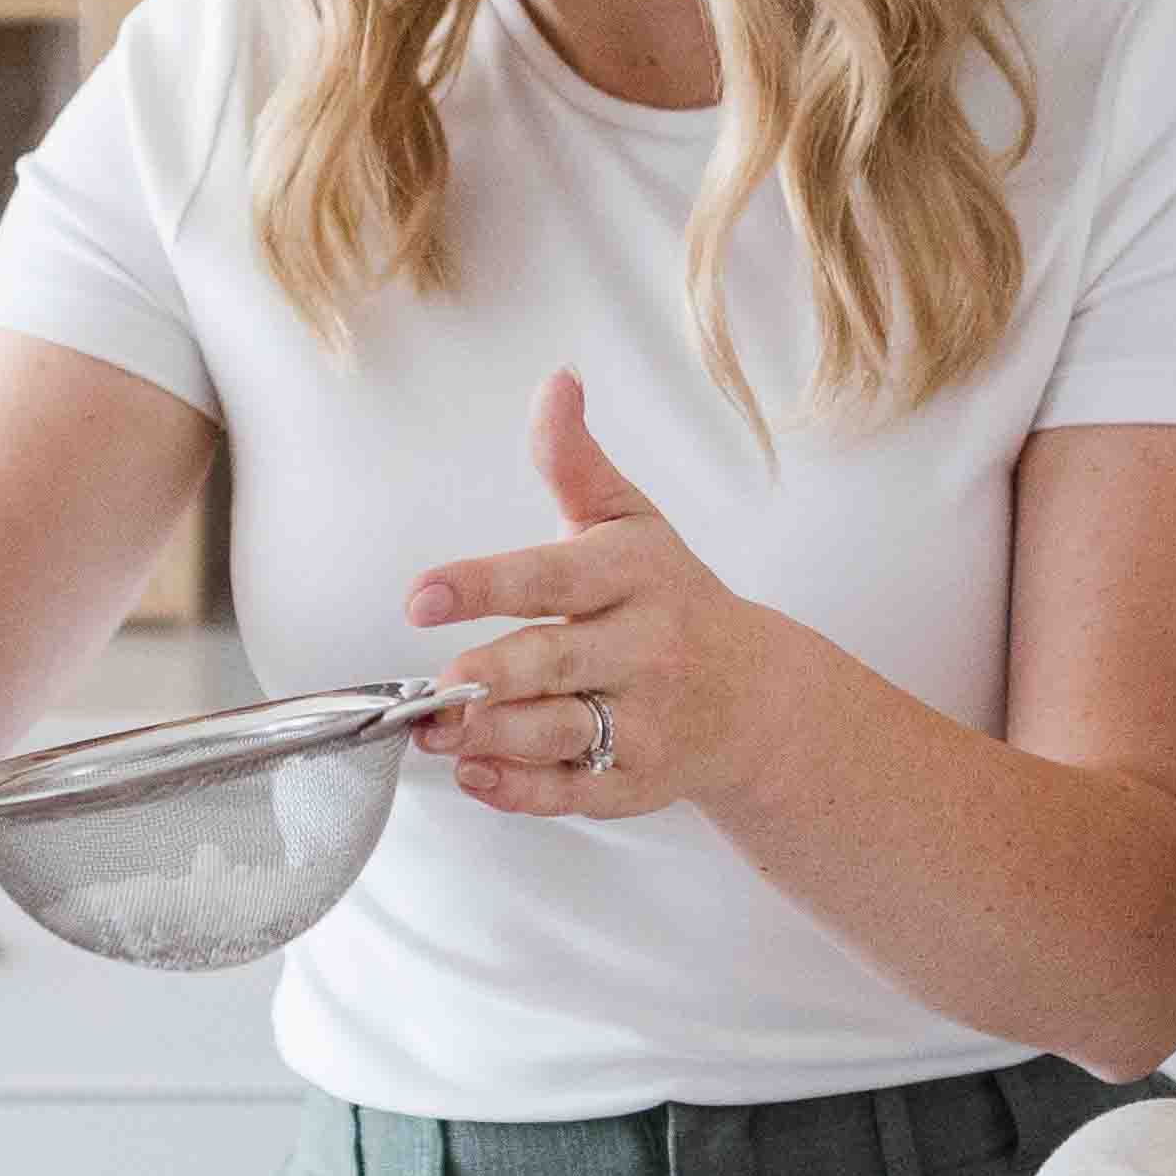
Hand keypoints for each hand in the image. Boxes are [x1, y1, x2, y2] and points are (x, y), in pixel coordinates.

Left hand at [406, 369, 793, 822]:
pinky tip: (474, 775)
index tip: (420, 596)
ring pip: (561, 733)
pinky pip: (573, 792)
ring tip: (436, 732)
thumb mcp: (630, 520)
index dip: (481, 584)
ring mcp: (643, 720)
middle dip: (488, 677)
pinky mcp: (637, 780)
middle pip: (555, 663)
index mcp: (633, 575)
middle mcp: (644, 649)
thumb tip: (556, 382)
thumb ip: (575, 460)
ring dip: (492, 736)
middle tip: (432, 686)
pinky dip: (520, 791)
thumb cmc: (672, 597)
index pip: (551, 577)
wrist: (755, 694)